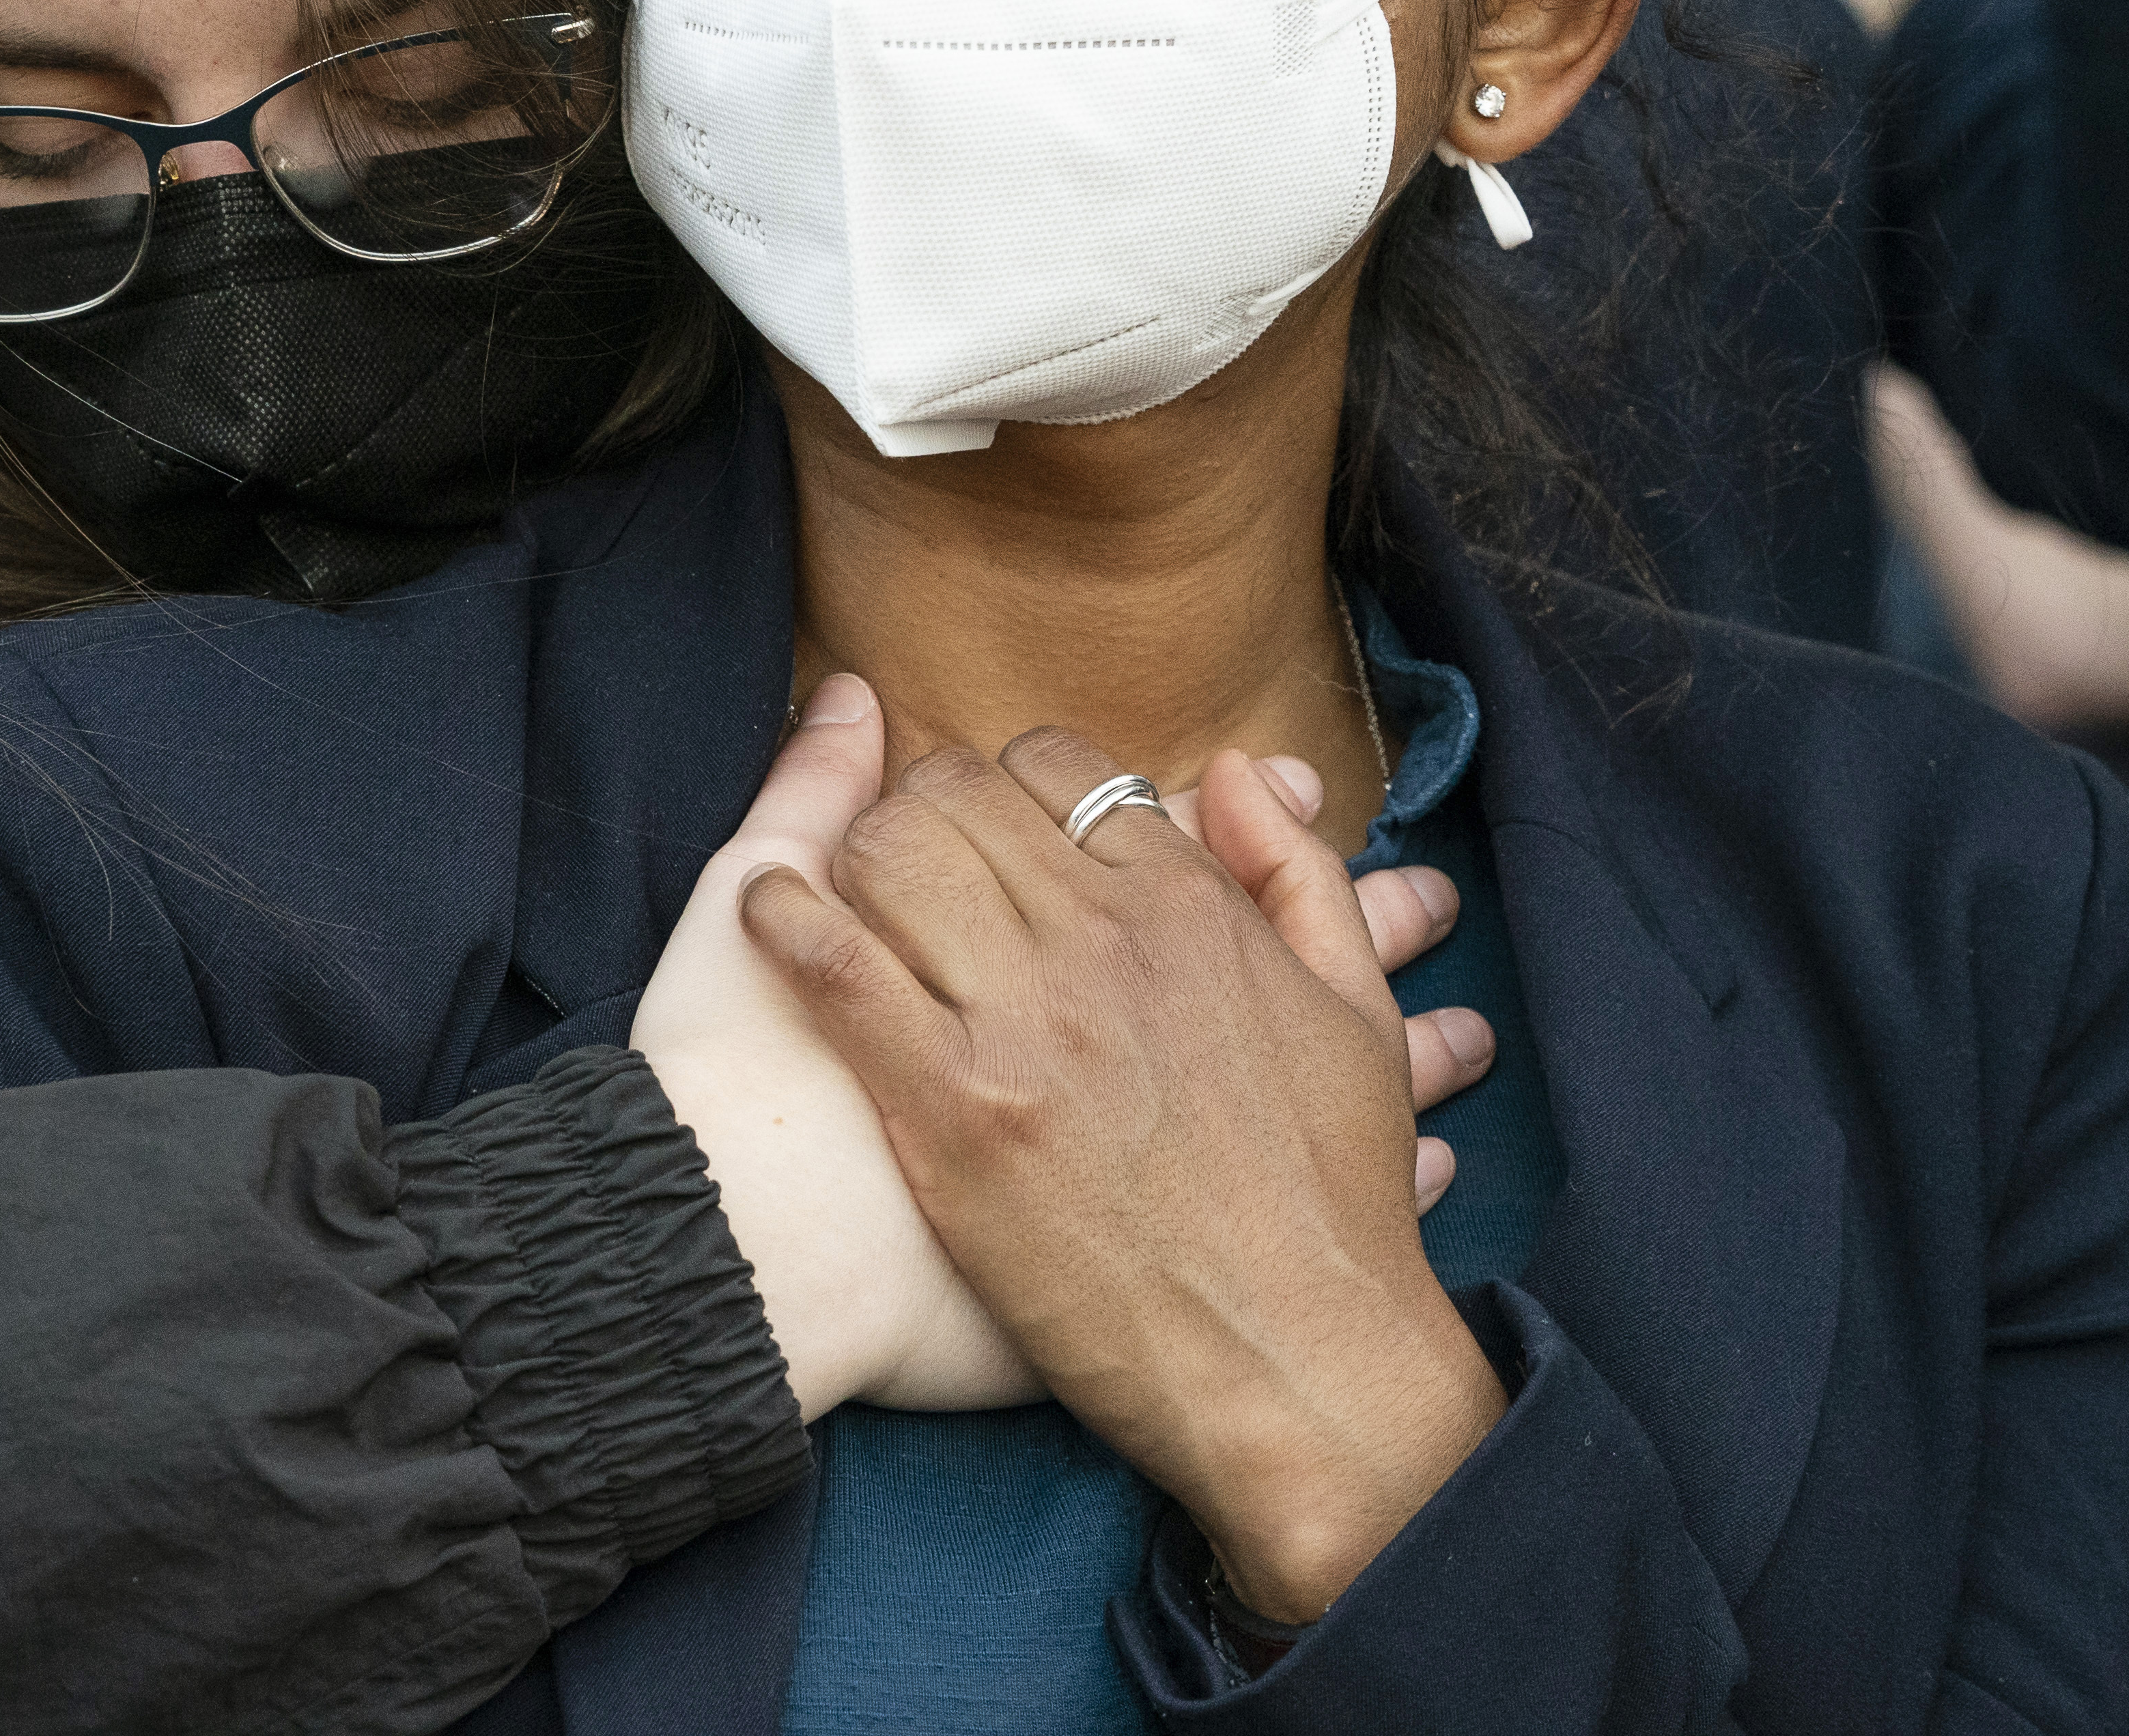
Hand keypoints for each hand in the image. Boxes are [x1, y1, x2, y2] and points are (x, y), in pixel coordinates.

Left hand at [742, 732, 1505, 1621]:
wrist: (1295, 1363)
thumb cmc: (1333, 1203)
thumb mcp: (1358, 1015)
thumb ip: (1296, 872)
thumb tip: (1239, 768)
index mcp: (1190, 908)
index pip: (1058, 766)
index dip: (1011, 780)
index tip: (995, 823)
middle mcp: (1099, 943)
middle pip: (958, 795)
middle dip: (924, 802)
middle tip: (909, 849)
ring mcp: (1019, 1024)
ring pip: (888, 852)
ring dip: (855, 852)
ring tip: (844, 887)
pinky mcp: (949, 1111)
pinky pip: (833, 965)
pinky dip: (784, 919)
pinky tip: (769, 915)